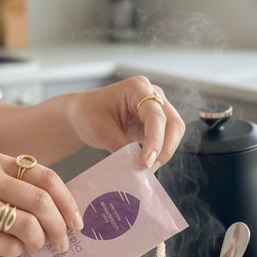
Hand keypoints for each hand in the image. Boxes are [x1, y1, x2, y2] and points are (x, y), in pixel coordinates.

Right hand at [0, 152, 82, 256]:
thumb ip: (14, 189)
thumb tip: (59, 214)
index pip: (45, 177)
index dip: (68, 201)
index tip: (76, 220)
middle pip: (42, 201)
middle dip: (61, 225)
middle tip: (65, 241)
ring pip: (29, 225)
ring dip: (42, 241)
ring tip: (40, 247)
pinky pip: (9, 246)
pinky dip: (17, 251)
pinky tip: (10, 249)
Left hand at [64, 76, 184, 169]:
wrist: (83, 113)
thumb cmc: (88, 114)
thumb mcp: (100, 131)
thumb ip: (122, 146)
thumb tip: (139, 165)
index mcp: (137, 88)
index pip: (155, 115)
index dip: (155, 140)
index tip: (146, 162)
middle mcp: (152, 94)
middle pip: (173, 123)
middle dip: (165, 148)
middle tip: (148, 168)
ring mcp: (157, 107)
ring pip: (174, 132)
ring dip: (164, 152)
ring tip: (146, 167)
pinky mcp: (156, 122)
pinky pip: (167, 138)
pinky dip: (160, 152)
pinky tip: (146, 162)